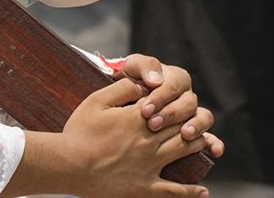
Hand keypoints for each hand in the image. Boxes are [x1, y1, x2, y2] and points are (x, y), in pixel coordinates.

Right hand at [59, 77, 220, 197]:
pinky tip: (203, 190)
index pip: (169, 106)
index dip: (176, 102)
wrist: (68, 165)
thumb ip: (122, 89)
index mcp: (138, 118)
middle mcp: (149, 141)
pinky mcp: (144, 187)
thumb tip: (143, 85)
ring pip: (184, 151)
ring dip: (197, 144)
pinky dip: (190, 191)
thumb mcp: (96, 101)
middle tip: (194, 119)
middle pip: (182, 126)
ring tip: (205, 143)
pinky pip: (173, 190)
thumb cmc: (78, 132)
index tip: (175, 101)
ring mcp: (149, 165)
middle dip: (191, 121)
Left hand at [112, 54, 213, 143]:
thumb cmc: (129, 80)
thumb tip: (155, 80)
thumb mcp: (133, 67)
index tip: (145, 110)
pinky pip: (209, 138)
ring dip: (196, 126)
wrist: (123, 99)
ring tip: (185, 134)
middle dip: (172, 114)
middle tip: (153, 124)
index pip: (175, 84)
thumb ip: (145, 66)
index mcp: (175, 78)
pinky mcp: (193, 133)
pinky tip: (216, 151)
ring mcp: (191, 115)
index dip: (162, 97)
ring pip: (203, 117)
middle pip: (189, 102)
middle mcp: (186, 96)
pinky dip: (214, 144)